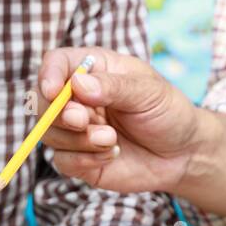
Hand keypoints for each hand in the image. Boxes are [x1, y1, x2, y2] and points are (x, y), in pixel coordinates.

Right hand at [37, 46, 201, 194]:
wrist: (183, 154)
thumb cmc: (168, 113)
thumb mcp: (148, 92)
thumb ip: (113, 87)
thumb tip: (78, 84)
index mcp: (93, 70)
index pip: (56, 64)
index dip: (48, 76)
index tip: (54, 91)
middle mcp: (78, 99)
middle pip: (42, 102)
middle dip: (59, 114)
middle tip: (85, 121)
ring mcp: (76, 131)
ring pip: (50, 134)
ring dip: (78, 140)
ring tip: (112, 140)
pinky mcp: (79, 159)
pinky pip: (63, 162)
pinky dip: (84, 160)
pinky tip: (112, 154)